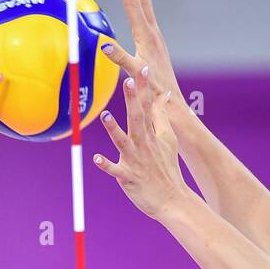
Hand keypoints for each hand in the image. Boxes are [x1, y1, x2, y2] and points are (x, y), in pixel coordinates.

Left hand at [94, 75, 189, 219]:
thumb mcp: (168, 140)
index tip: (143, 68)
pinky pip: (116, 171)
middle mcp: (143, 145)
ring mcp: (136, 161)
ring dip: (114, 130)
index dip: (144, 88)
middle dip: (132, 100)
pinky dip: (107, 165)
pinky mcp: (129, 178)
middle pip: (136, 119)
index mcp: (150, 135)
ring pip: (123, 142)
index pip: (147, 107)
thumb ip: (162, 117)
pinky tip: (96, 159)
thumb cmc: (167, 169)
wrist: (173, 200)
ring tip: (106, 116)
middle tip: (128, 80)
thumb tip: (164, 96)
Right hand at [107, 0, 181, 103]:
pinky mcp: (155, 44)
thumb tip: (104, 45)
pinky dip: (140, 3)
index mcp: (147, 37)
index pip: (134, 5)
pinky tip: (137, 3)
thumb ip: (121, 59)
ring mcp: (155, 38)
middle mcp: (153, 34)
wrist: (172, 104)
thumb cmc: (153, 93)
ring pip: (146, 5)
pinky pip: (145, 17)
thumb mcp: (136, 75)